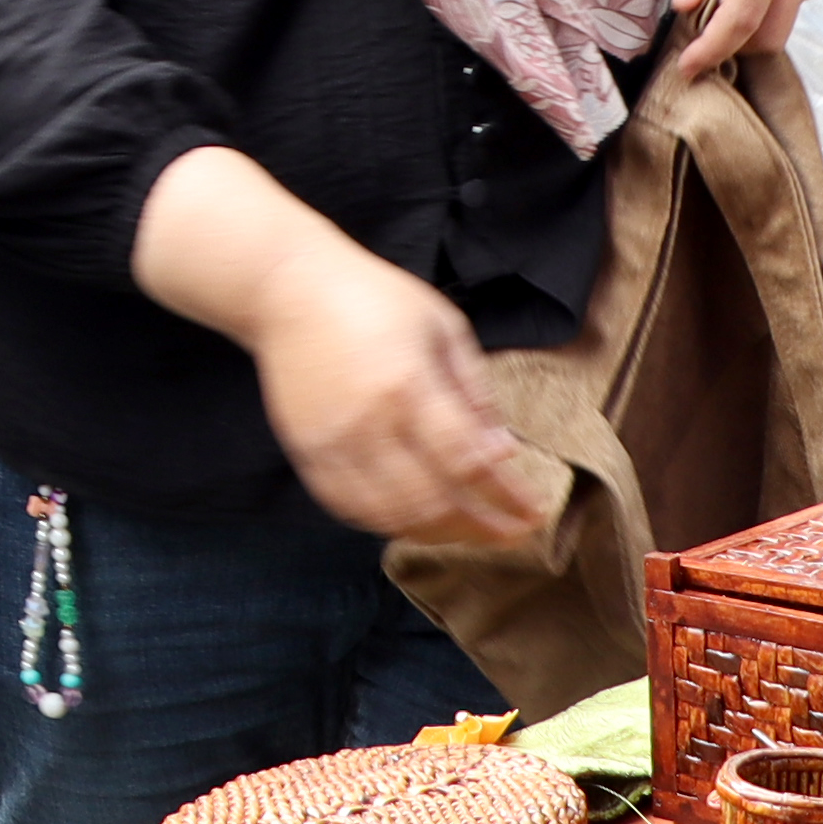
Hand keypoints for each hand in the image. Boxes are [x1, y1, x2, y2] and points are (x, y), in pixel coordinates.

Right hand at [243, 245, 542, 546]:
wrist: (288, 290)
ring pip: (390, 516)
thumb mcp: (443, 327)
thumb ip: (475, 392)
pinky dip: (387, 524)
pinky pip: (348, 509)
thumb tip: (503, 452)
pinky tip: (414, 519)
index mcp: (408, 385)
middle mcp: (369, 423)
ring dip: (437, 533)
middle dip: (480, 528)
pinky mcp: (306, 452)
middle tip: (511, 533)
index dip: (507, 496)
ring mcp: (332, 443)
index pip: (468, 462)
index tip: (534, 511)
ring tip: (468, 531)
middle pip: (432, 502)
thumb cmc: (373, 298)